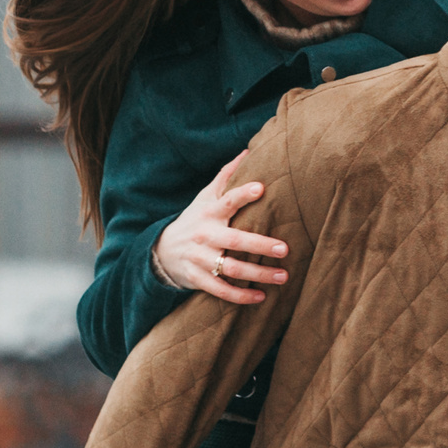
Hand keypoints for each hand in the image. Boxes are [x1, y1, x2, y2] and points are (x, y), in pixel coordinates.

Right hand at [153, 155, 288, 305]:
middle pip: (234, 241)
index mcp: (209, 212)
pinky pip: (221, 291)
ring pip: (232, 269)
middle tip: (284, 249)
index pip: (227, 200)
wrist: (163, 250)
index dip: (243, 194)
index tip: (261, 188)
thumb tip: (249, 151)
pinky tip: (261, 297)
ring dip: (259, 275)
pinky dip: (241, 296)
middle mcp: (204, 235)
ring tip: (283, 276)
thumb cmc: (195, 219)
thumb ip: (226, 177)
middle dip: (260, 245)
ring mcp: (200, 259)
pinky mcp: (197, 279)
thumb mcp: (205, 197)